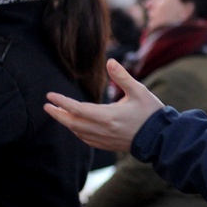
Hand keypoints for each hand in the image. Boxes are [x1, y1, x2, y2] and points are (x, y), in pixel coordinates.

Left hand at [44, 59, 163, 151]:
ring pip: (78, 132)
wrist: (160, 138)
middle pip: (72, 123)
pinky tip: (75, 126)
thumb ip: (122, 77)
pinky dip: (77, 131)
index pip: (77, 109)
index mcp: (108, 116)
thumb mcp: (139, 90)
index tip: (50, 95)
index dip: (62, 102)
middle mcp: (103, 130)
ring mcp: (104, 140)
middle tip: (47, 106)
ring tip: (57, 113)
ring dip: (66, 122)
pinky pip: (86, 139)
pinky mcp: (107, 145)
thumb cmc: (150, 112)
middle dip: (57, 114)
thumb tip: (109, 61)